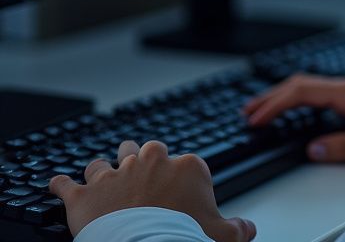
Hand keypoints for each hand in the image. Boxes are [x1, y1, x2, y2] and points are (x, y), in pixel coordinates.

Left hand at [49, 140, 255, 240]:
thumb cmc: (184, 239)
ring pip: (105, 162)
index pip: (184, 164)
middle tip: (139, 179)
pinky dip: (60, 185)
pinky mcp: (85, 196)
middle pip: (142, 151)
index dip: (180, 182)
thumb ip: (238, 229)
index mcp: (185, 166)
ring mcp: (115, 176)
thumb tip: (249, 230)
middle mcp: (149, 162)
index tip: (178, 199)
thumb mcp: (222, 236)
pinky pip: (65, 184)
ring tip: (101, 175)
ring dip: (102, 170)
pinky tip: (56, 184)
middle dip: (140, 162)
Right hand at [243, 74, 344, 162]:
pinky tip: (291, 109)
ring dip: (284, 96)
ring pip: (309, 86)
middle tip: (248, 112)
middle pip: (302, 84)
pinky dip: (299, 99)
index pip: (304, 91)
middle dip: (273, 96)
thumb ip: (342, 146)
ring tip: (261, 109)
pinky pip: (319, 93)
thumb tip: (310, 149)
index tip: (257, 117)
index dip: (276, 103)